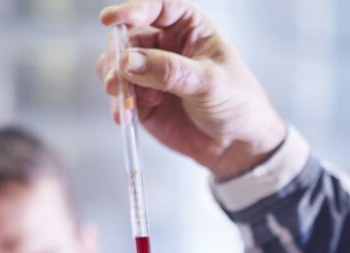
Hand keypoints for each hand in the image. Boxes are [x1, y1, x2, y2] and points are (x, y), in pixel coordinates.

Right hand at [96, 0, 285, 179]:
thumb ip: (170, 71)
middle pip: (128, 36)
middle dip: (118, 55)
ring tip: (126, 100)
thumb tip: (129, 60)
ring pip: (117, 64)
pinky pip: (121, 95)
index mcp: (189, 27)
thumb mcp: (209, 83)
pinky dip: (119, 104)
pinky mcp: (143, 99)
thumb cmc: (236, 103)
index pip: (157, 7)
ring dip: (116, 80)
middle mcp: (165, 44)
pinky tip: (125, 116)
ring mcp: (151, 72)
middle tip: (118, 77)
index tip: (112, 20)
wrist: (237, 143)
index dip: (132, 9)